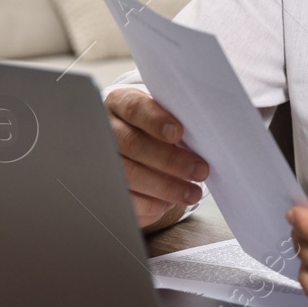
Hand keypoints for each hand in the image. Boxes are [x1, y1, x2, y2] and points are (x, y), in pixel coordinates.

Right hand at [105, 87, 208, 228]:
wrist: (132, 143)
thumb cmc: (155, 127)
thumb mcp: (165, 116)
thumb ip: (178, 121)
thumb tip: (208, 134)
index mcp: (121, 103)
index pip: (135, 108)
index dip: (156, 121)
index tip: (178, 133)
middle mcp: (105, 129)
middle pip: (133, 144)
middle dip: (170, 160)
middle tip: (200, 170)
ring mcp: (99, 159)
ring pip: (128, 174)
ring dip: (164, 186)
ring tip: (190, 193)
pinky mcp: (102, 186)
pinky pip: (122, 198)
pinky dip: (148, 203)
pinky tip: (167, 204)